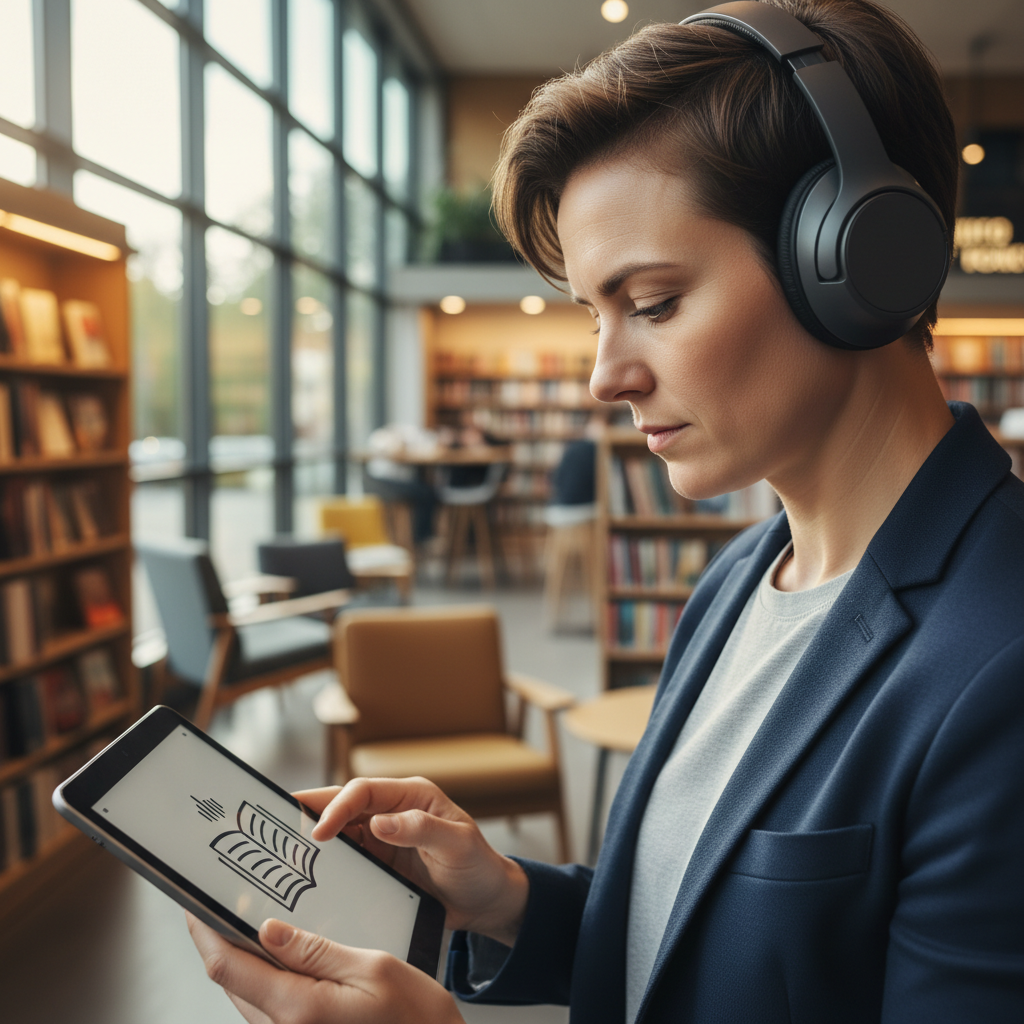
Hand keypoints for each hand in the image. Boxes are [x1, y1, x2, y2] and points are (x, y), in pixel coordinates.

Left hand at [187, 913, 462, 1023]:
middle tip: (217, 903)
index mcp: (299, 1009)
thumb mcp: (373, 969)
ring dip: (239, 961)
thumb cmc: (417, 1021)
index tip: (193, 904)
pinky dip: (262, 980)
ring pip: (245, 997)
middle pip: (230, 982)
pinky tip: (278, 957)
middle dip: (217, 941)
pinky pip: (266, 1011)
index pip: (228, 967)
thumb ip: (316, 951)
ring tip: (246, 922)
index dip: (204, 932)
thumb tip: (269, 931)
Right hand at [297, 777, 528, 945]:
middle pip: (341, 805)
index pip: (362, 791)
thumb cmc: (479, 866)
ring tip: (279, 851)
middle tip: (274, 827)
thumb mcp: (458, 844)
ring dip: (311, 839)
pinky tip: (303, 876)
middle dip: (309, 813)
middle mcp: (391, 812)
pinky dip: (323, 864)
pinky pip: (344, 860)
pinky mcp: (377, 864)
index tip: (319, 833)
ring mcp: (381, 839)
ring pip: (338, 832)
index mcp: (410, 796)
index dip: (336, 807)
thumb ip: (421, 829)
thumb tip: (379, 822)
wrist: (486, 902)